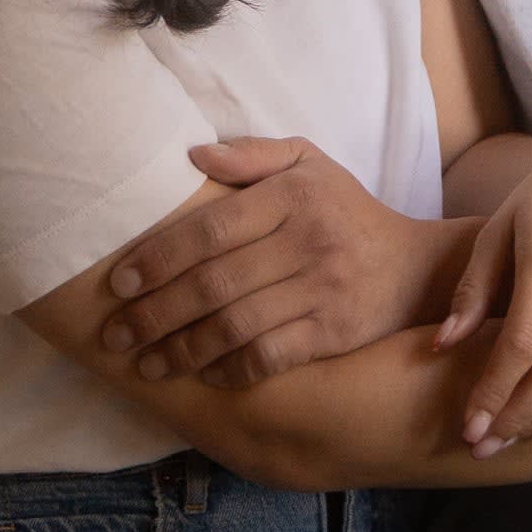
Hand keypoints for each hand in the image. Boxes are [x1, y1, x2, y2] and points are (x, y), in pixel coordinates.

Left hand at [105, 139, 463, 386]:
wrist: (416, 267)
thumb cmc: (346, 211)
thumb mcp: (309, 164)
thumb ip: (253, 156)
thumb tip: (193, 156)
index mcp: (293, 196)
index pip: (212, 228)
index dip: (159, 255)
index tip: (120, 280)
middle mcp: (308, 242)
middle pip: (214, 283)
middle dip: (155, 312)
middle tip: (116, 333)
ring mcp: (322, 290)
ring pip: (235, 326)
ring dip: (181, 350)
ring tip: (146, 362)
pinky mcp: (334, 334)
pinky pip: (268, 357)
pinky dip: (229, 370)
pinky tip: (202, 375)